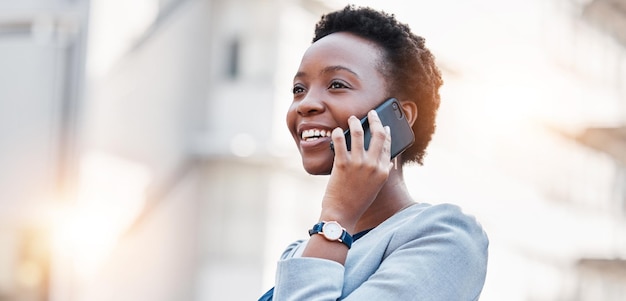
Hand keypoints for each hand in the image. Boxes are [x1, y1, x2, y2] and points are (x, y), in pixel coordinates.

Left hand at [320, 110, 392, 230]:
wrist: (342, 215)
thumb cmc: (357, 202)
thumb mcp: (375, 187)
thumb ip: (382, 172)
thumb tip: (389, 160)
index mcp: (383, 171)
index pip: (388, 145)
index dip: (386, 132)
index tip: (383, 125)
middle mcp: (373, 165)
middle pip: (378, 134)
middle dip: (375, 120)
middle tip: (371, 113)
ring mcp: (358, 164)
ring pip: (359, 133)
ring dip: (355, 122)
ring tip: (352, 118)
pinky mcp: (342, 164)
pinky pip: (340, 141)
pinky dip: (338, 133)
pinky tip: (337, 130)